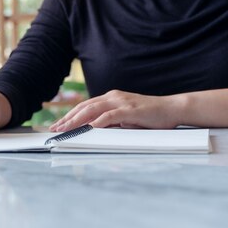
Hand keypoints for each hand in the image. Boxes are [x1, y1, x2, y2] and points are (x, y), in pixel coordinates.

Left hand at [50, 90, 181, 131]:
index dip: (70, 116)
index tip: (58, 125)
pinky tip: (88, 128)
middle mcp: (113, 97)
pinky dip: (98, 122)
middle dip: (67, 118)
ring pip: (93, 110)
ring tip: (65, 129)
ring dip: (77, 120)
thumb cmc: (151, 116)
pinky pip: (110, 116)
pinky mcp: (130, 110)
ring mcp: (121, 102)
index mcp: (111, 98)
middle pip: (84, 107)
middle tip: (55, 129)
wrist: (172, 108)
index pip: (85, 106)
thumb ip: (111, 122)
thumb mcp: (126, 119)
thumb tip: (94, 130)